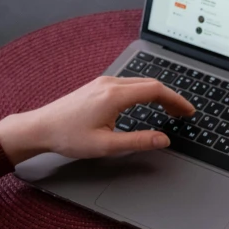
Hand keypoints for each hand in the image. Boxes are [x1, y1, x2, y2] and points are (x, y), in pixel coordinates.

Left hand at [0, 76, 194, 163]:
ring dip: (159, 94)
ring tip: (169, 110)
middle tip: (183, 113)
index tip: (188, 112)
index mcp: (115, 95)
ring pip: (141, 82)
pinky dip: (146, 92)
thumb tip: (163, 139)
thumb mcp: (107, 145)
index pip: (156, 91)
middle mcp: (111, 83)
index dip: (176, 101)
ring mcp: (103, 82)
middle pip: (151, 84)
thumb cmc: (69, 137)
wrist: (40, 127)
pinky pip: (130, 84)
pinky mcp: (98, 86)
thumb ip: (139, 141)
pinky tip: (147, 104)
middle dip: (171, 97)